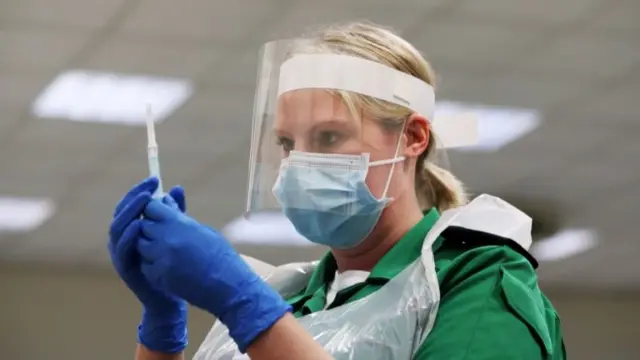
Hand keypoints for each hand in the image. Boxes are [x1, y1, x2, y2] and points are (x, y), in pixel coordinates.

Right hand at [108, 177, 187, 352]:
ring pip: (118, 228)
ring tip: (145, 200)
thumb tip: (176, 187)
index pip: (131, 204)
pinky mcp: (125, 268)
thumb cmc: (174, 263)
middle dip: (135, 196)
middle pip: (121, 212)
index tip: (154, 179)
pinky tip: (140, 225)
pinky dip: (129, 235)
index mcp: (133, 229)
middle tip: (150, 187)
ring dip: (131, 212)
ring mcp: (121, 254)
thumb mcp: (175, 233)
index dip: (140, 190)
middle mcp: (123, 239)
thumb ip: (174, 212)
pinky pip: (122, 249)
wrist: (173, 296)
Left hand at [136, 200, 290, 352]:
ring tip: (161, 249)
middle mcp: (165, 239)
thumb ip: (181, 219)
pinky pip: (144, 266)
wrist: (228, 286)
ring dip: (148, 245)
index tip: (158, 213)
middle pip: (142, 226)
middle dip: (149, 227)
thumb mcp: (204, 231)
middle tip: (160, 232)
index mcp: (179, 224)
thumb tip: (167, 203)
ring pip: (140, 246)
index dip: (153, 209)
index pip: (151, 208)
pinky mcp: (158, 277)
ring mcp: (160, 259)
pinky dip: (150, 264)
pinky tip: (163, 265)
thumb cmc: (222, 255)